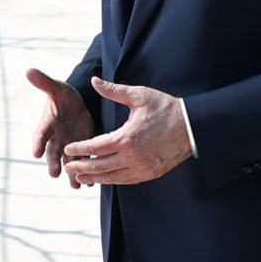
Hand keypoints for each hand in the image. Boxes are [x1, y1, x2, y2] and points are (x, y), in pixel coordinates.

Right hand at [27, 68, 95, 188]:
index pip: (40, 134)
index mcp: (48, 124)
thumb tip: (28, 70)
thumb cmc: (64, 96)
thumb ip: (44, 82)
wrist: (77, 104)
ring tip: (77, 185)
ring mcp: (68, 145)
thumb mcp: (56, 88)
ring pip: (68, 162)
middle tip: (54, 173)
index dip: (37, 142)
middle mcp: (56, 138)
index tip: (34, 152)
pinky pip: (83, 162)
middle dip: (53, 163)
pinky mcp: (82, 149)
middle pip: (53, 153)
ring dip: (72, 174)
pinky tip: (91, 183)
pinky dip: (86, 172)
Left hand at [63, 77, 191, 185]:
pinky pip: (126, 180)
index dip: (79, 149)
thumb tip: (94, 81)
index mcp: (127, 138)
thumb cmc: (166, 109)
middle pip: (101, 167)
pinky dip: (112, 180)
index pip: (95, 147)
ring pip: (112, 177)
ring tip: (80, 177)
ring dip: (95, 178)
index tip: (68, 149)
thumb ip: (113, 91)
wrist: (193, 127)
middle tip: (67, 167)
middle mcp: (133, 157)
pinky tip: (104, 179)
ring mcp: (142, 168)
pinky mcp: (150, 174)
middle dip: (82, 167)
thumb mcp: (139, 96)